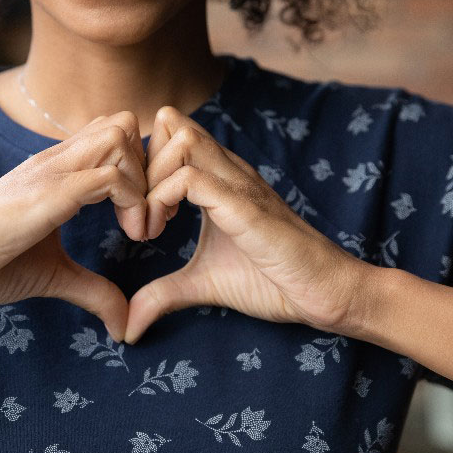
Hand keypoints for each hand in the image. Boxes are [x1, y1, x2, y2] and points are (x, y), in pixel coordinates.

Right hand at [0, 112, 148, 341]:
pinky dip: (134, 202)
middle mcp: (56, 160)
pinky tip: (130, 236)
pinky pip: (109, 175)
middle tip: (151, 216)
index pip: (114, 135)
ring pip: (120, 137)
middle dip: (151, 167)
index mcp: (57, 171)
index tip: (144, 218)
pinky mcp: (47, 194)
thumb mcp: (54, 275)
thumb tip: (124, 322)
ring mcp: (50, 172)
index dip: (141, 171)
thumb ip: (93, 290)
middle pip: (123, 123)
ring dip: (144, 181)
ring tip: (140, 228)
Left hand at [124, 106, 369, 343]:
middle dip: (138, 168)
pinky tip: (160, 232)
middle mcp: (227, 170)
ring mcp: (237, 183)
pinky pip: (190, 178)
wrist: (325, 292)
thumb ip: (163, 293)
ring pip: (178, 141)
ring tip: (149, 226)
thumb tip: (127, 327)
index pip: (168, 135)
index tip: (138, 212)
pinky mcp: (244, 205)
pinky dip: (160, 201)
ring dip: (149, 182)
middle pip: (169, 126)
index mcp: (217, 178)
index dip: (141, 167)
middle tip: (136, 217)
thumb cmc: (271, 281)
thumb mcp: (202, 283)